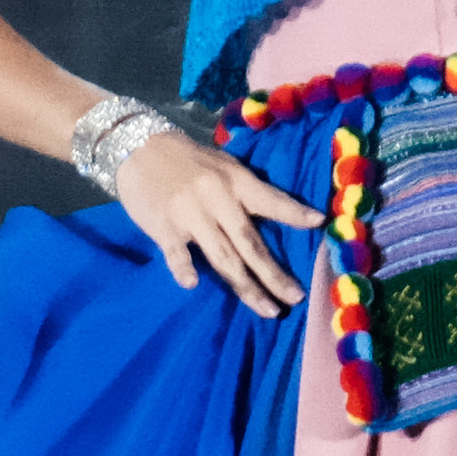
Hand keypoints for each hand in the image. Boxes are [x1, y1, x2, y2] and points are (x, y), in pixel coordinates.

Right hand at [113, 124, 321, 314]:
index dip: (292, 211)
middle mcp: (216, 198)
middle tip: (295, 298)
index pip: (269, 199)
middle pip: (250, 242)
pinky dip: (183, 267)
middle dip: (273, 273)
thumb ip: (245, 190)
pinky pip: (176, 251)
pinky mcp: (163, 225)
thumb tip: (280, 213)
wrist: (137, 146)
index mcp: (235, 181)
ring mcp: (190, 213)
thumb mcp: (223, 166)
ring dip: (246, 286)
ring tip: (267, 309)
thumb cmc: (188, 160)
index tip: (318, 222)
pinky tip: (192, 284)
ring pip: (223, 256)